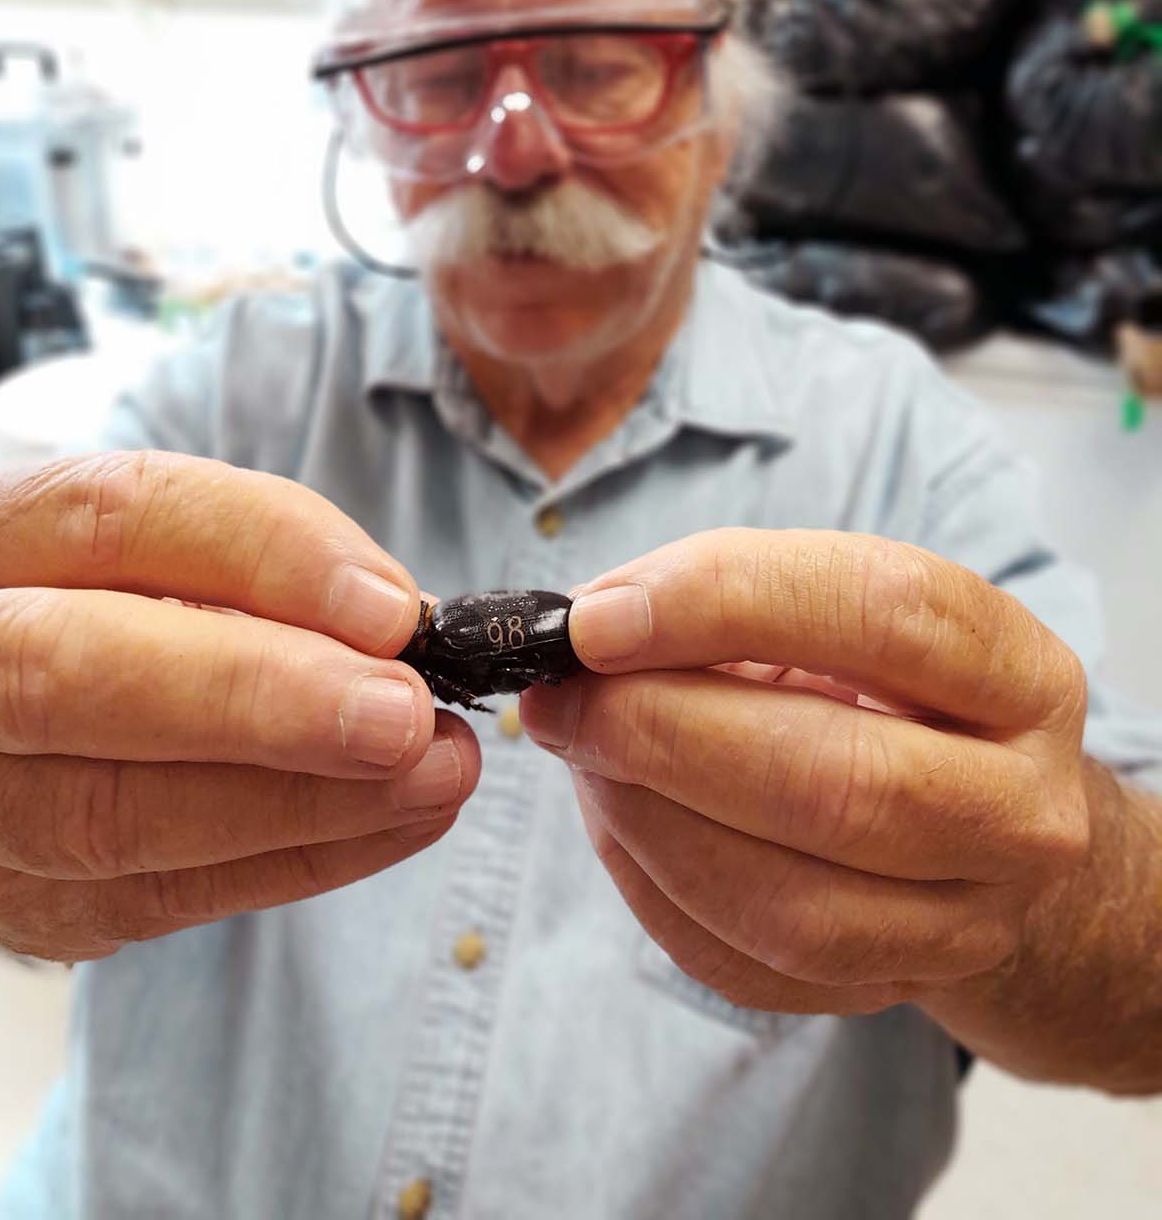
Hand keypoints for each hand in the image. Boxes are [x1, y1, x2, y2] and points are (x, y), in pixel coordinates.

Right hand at [0, 452, 478, 961]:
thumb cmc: (81, 605)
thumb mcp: (131, 549)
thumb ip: (235, 563)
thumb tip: (389, 621)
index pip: (104, 520)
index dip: (257, 553)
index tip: (390, 606)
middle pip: (66, 676)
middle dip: (259, 701)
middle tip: (404, 716)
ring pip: (100, 816)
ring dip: (296, 803)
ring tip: (431, 774)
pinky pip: (137, 900)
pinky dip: (280, 864)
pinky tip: (381, 826)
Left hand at [521, 529, 1088, 1015]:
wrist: (970, 810)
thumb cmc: (878, 684)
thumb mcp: (833, 608)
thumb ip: (729, 597)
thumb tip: (593, 628)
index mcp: (1021, 677)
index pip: (882, 615)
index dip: (723, 603)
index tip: (598, 620)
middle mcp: (1024, 810)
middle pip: (836, 780)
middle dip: (663, 732)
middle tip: (563, 698)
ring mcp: (970, 923)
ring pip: (787, 904)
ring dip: (644, 820)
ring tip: (582, 752)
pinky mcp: (892, 990)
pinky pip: (744, 964)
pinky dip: (652, 885)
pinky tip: (619, 818)